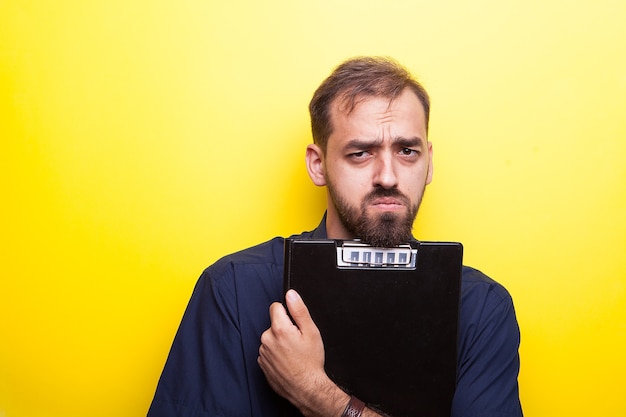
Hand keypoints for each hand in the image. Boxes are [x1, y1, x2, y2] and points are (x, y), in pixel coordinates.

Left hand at [258, 290, 347, 414]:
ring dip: (279, 342)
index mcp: (279, 329)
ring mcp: (263, 352)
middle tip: (297, 341)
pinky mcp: (262, 364)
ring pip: (271, 338)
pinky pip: (268, 351)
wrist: (306, 388)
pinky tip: (287, 361)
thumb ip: (299, 310)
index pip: (275, 307)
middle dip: (284, 328)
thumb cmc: (310, 362)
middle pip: (274, 324)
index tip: (294, 322)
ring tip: (293, 353)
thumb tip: (291, 294)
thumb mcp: (311, 332)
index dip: (287, 312)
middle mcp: (267, 339)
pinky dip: (276, 353)